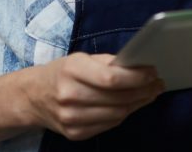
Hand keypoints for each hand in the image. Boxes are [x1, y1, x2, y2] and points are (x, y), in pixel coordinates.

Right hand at [24, 52, 163, 140]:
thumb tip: (139, 65)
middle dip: (143, 90)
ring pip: (117, 114)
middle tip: (158, 83)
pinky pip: (109, 125)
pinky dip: (125, 114)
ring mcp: (71, 118)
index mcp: (72, 71)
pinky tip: (133, 104)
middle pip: (118, 98)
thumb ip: (109, 62)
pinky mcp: (74, 133)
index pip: (111, 78)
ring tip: (151, 93)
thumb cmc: (62, 73)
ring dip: (139, 103)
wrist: (32, 97)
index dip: (137, 77)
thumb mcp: (81, 58)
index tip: (153, 72)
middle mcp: (69, 96)